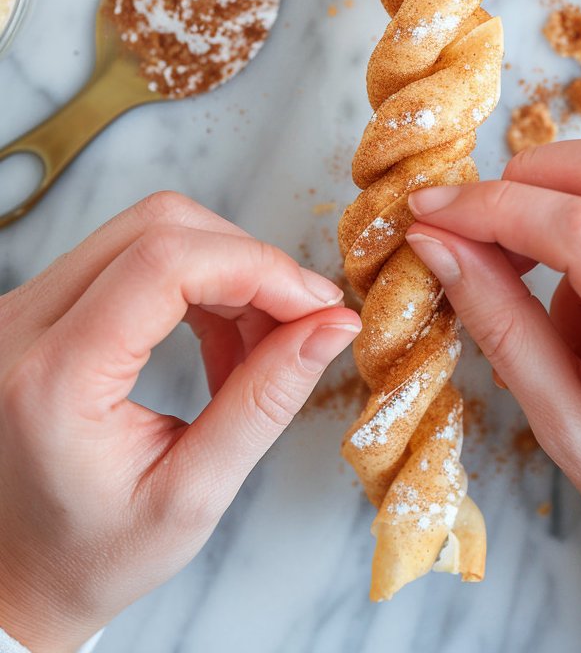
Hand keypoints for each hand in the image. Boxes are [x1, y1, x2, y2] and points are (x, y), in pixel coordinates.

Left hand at [0, 191, 360, 652]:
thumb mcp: (193, 496)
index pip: (164, 263)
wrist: (17, 571)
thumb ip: (265, 401)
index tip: (317, 305)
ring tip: (259, 346)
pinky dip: (194, 282)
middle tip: (300, 321)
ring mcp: (23, 306)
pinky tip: (218, 339)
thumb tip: (333, 324)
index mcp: (55, 379)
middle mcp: (23, 325)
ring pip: (150, 230)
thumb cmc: (93, 554)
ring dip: (225, 272)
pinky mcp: (38, 301)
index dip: (256, 266)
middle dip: (247, 262)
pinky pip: (130, 253)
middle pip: (160, 226)